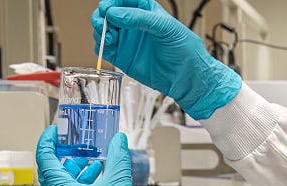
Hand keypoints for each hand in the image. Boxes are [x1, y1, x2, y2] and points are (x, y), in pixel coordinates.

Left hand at [36, 126, 165, 185]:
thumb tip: (118, 140)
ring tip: (95, 164)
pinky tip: (99, 183)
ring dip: (77, 174)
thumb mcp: (119, 184)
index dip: (48, 142)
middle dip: (67, 158)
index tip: (55, 132)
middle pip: (53, 174)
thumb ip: (117, 157)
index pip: (44, 160)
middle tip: (78, 146)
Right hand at [92, 0, 240, 119]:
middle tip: (103, 23)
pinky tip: (108, 47)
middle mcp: (132, 23)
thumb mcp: (165, 27)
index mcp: (144, 8)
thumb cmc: (184, 49)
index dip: (112, 2)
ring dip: (100, 31)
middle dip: (101, 16)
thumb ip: (139, 18)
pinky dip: (101, 47)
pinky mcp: (122, 57)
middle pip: (108, 13)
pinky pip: (104, 49)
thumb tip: (115, 14)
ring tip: (108, 37)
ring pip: (103, 30)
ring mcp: (126, 40)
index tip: (108, 9)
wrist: (187, 77)